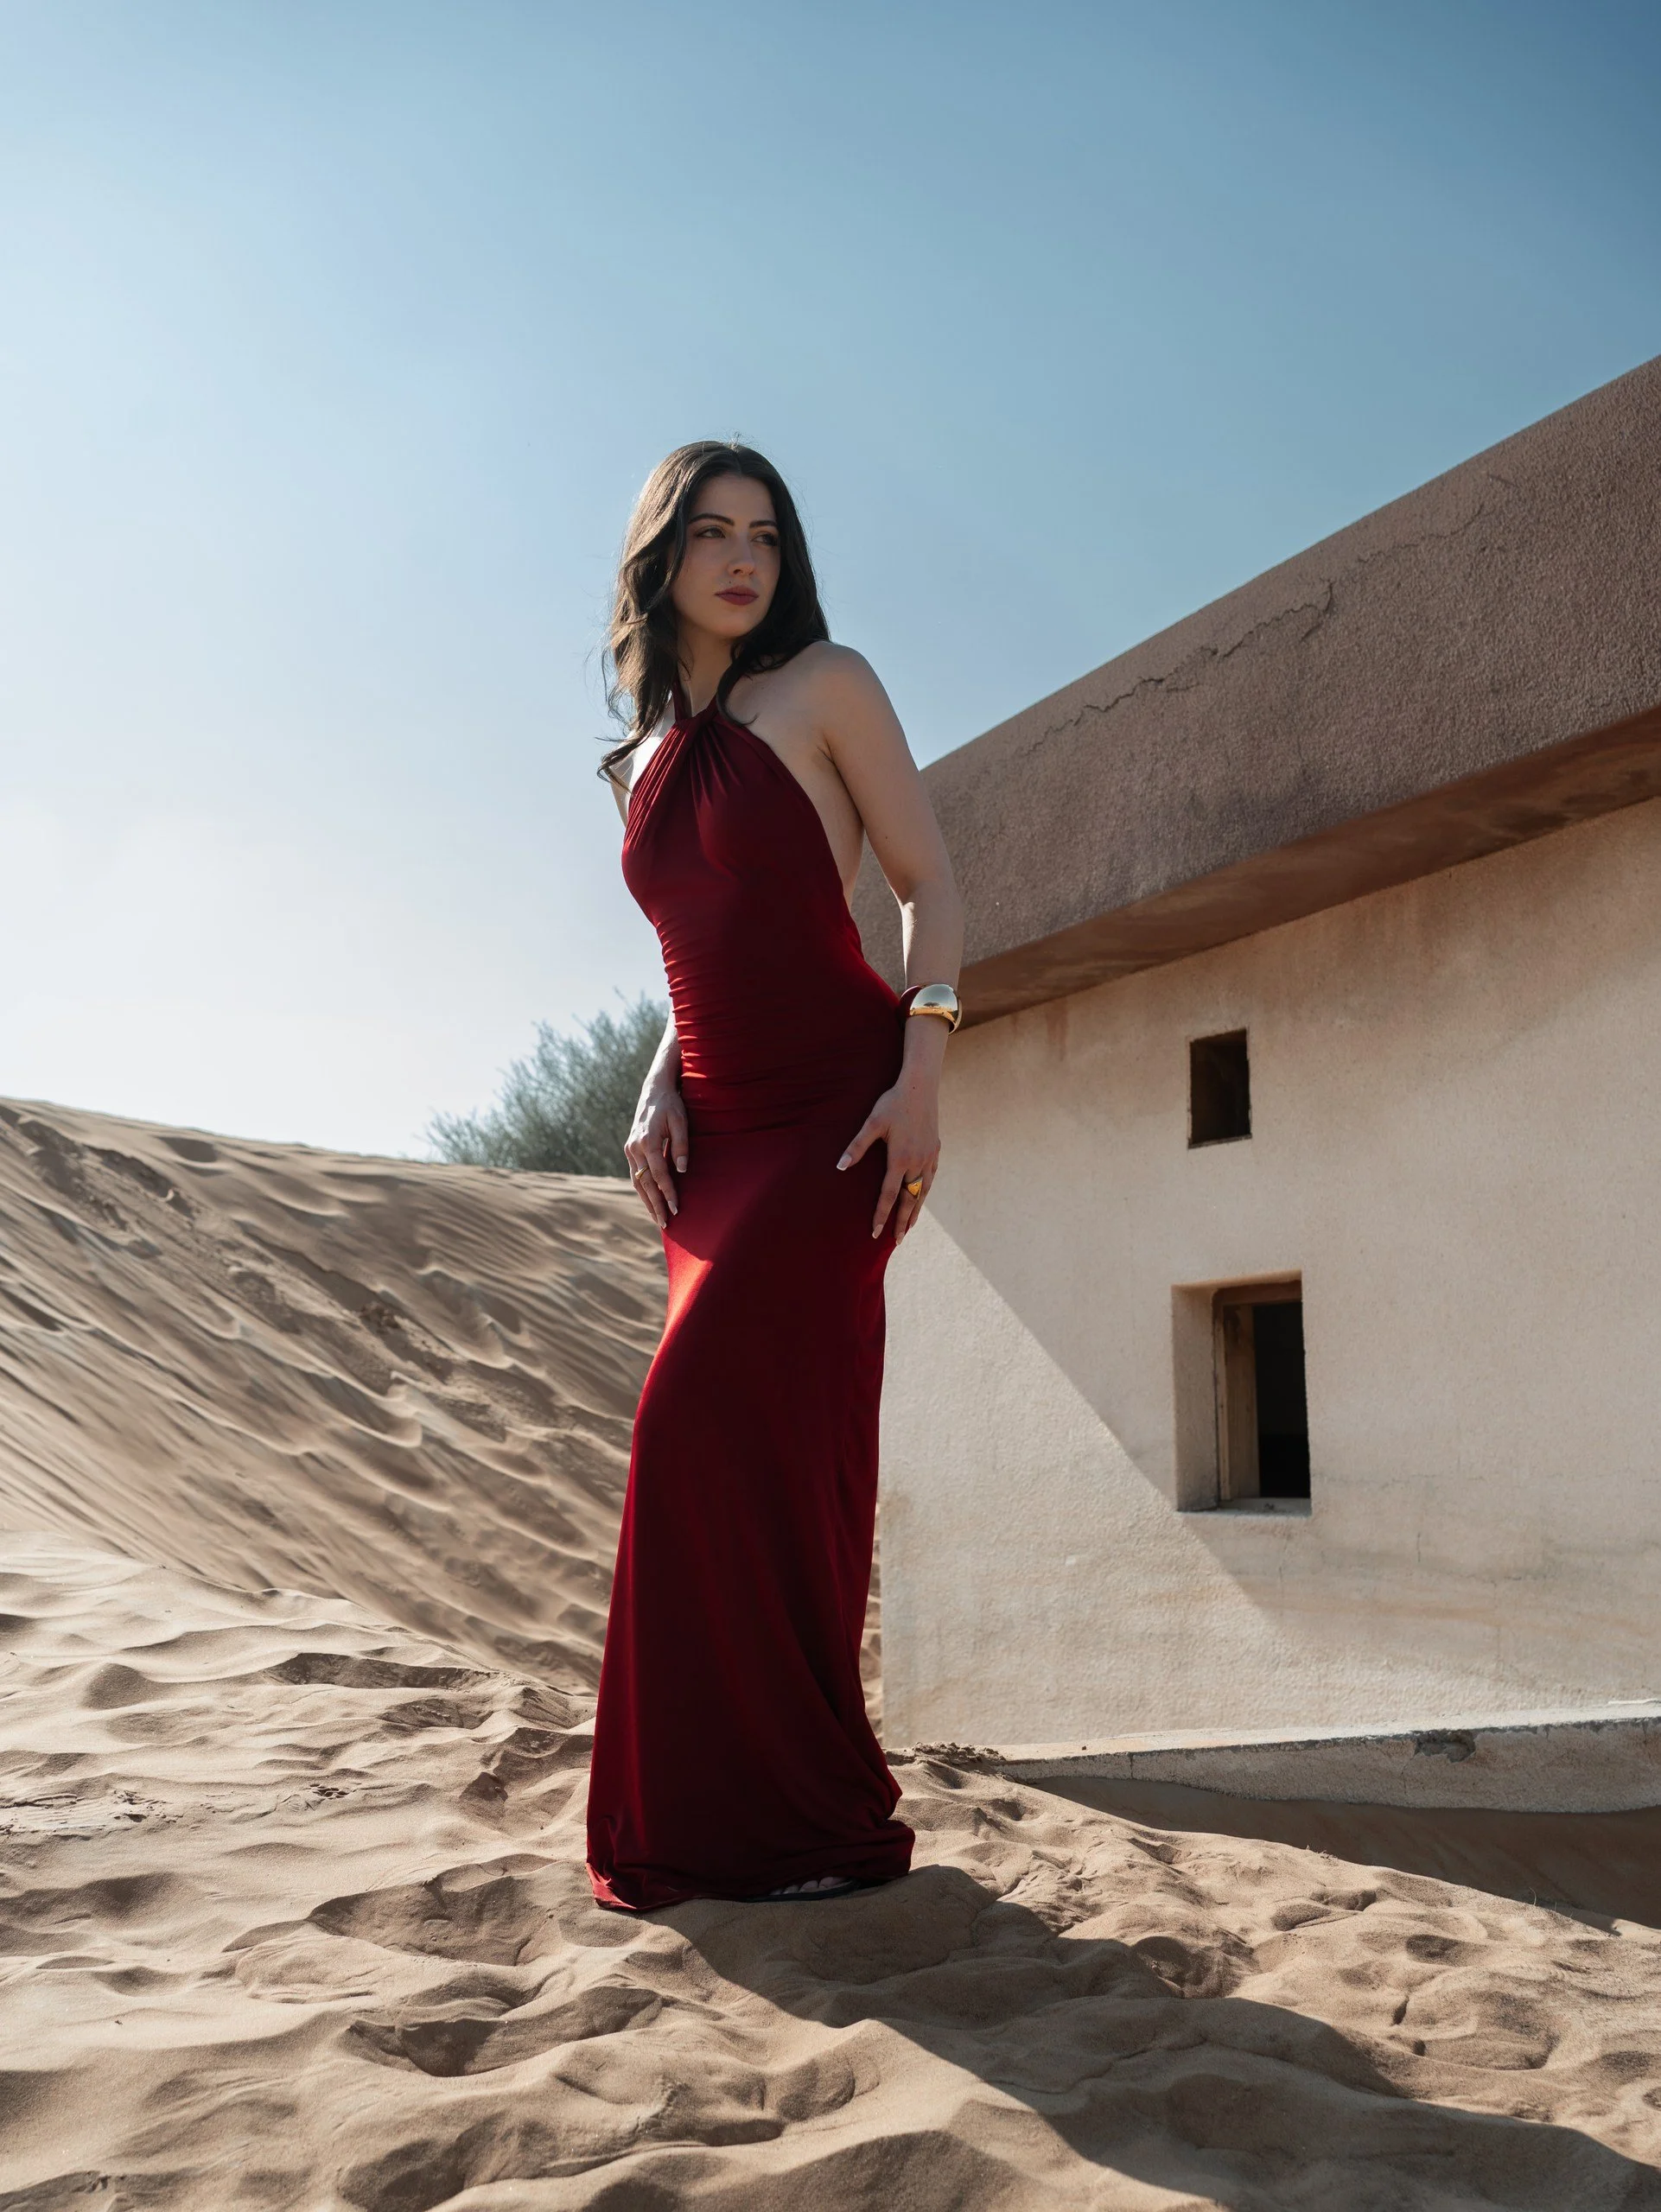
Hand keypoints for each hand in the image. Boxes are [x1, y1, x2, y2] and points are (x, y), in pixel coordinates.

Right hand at [624, 1083, 688, 1226]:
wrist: (654, 1091)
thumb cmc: (671, 1106)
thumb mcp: (681, 1122)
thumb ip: (681, 1146)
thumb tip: (682, 1170)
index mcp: (647, 1141)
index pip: (659, 1174)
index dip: (668, 1192)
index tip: (677, 1208)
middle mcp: (634, 1147)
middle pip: (645, 1182)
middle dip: (656, 1204)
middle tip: (666, 1223)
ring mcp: (629, 1149)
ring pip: (637, 1182)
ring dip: (647, 1201)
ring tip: (657, 1219)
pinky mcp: (630, 1150)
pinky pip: (635, 1175)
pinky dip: (642, 1190)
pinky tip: (650, 1201)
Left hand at [837, 1072, 939, 1242]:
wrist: (921, 1087)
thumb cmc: (893, 1103)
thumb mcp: (872, 1123)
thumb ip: (857, 1146)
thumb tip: (840, 1166)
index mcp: (900, 1159)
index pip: (889, 1195)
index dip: (881, 1215)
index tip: (876, 1233)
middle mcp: (917, 1162)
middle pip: (910, 1199)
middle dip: (902, 1221)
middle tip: (897, 1241)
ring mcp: (929, 1157)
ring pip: (923, 1191)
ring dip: (916, 1210)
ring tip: (910, 1226)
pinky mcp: (935, 1150)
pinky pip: (931, 1178)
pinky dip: (926, 1191)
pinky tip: (922, 1195)